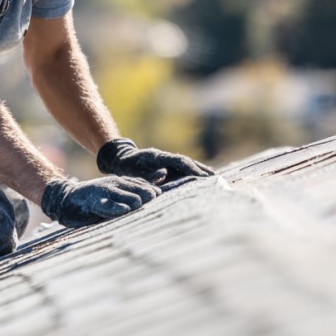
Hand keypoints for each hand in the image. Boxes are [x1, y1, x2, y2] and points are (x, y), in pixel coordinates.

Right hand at [41, 176, 159, 227]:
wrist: (66, 198)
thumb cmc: (95, 198)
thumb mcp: (115, 192)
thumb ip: (134, 190)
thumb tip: (157, 188)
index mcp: (120, 183)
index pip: (139, 184)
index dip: (150, 188)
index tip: (161, 194)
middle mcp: (113, 185)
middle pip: (132, 187)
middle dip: (144, 192)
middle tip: (156, 197)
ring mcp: (102, 193)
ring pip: (119, 194)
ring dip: (130, 198)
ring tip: (140, 203)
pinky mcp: (92, 202)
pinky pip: (104, 205)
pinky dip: (113, 207)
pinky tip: (122, 210)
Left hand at [97, 138, 213, 183]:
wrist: (121, 159)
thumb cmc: (126, 168)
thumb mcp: (134, 171)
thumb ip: (148, 174)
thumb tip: (163, 174)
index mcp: (158, 156)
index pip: (179, 161)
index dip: (191, 168)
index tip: (201, 176)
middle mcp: (165, 157)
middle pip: (187, 161)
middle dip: (200, 169)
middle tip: (214, 178)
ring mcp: (167, 160)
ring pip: (187, 164)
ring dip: (200, 170)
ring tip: (214, 178)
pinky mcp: (167, 165)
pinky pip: (183, 168)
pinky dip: (193, 172)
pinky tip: (203, 178)